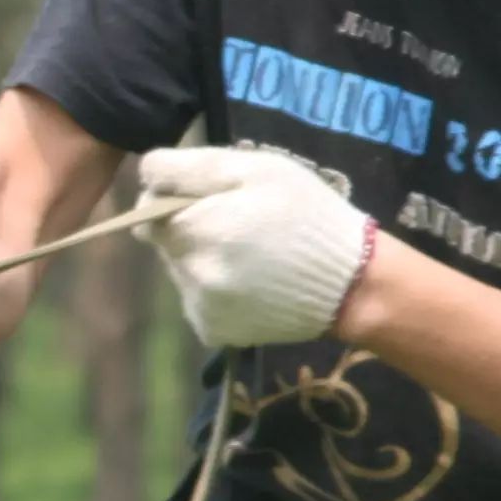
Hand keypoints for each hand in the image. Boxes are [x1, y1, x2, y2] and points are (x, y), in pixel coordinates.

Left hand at [136, 145, 373, 347]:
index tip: (214, 199)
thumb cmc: (308, 215)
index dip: (176, 198)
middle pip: (163, 241)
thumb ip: (191, 169)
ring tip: (252, 255)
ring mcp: (198, 306)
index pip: (147, 209)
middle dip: (189, 228)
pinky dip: (216, 289)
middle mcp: (189, 272)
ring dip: (202, 258)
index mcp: (197, 229)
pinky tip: (252, 282)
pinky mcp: (212, 331)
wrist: (354, 285)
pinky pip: (197, 300)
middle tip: (240, 226)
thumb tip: (146, 175)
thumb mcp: (259, 170)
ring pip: (179, 270)